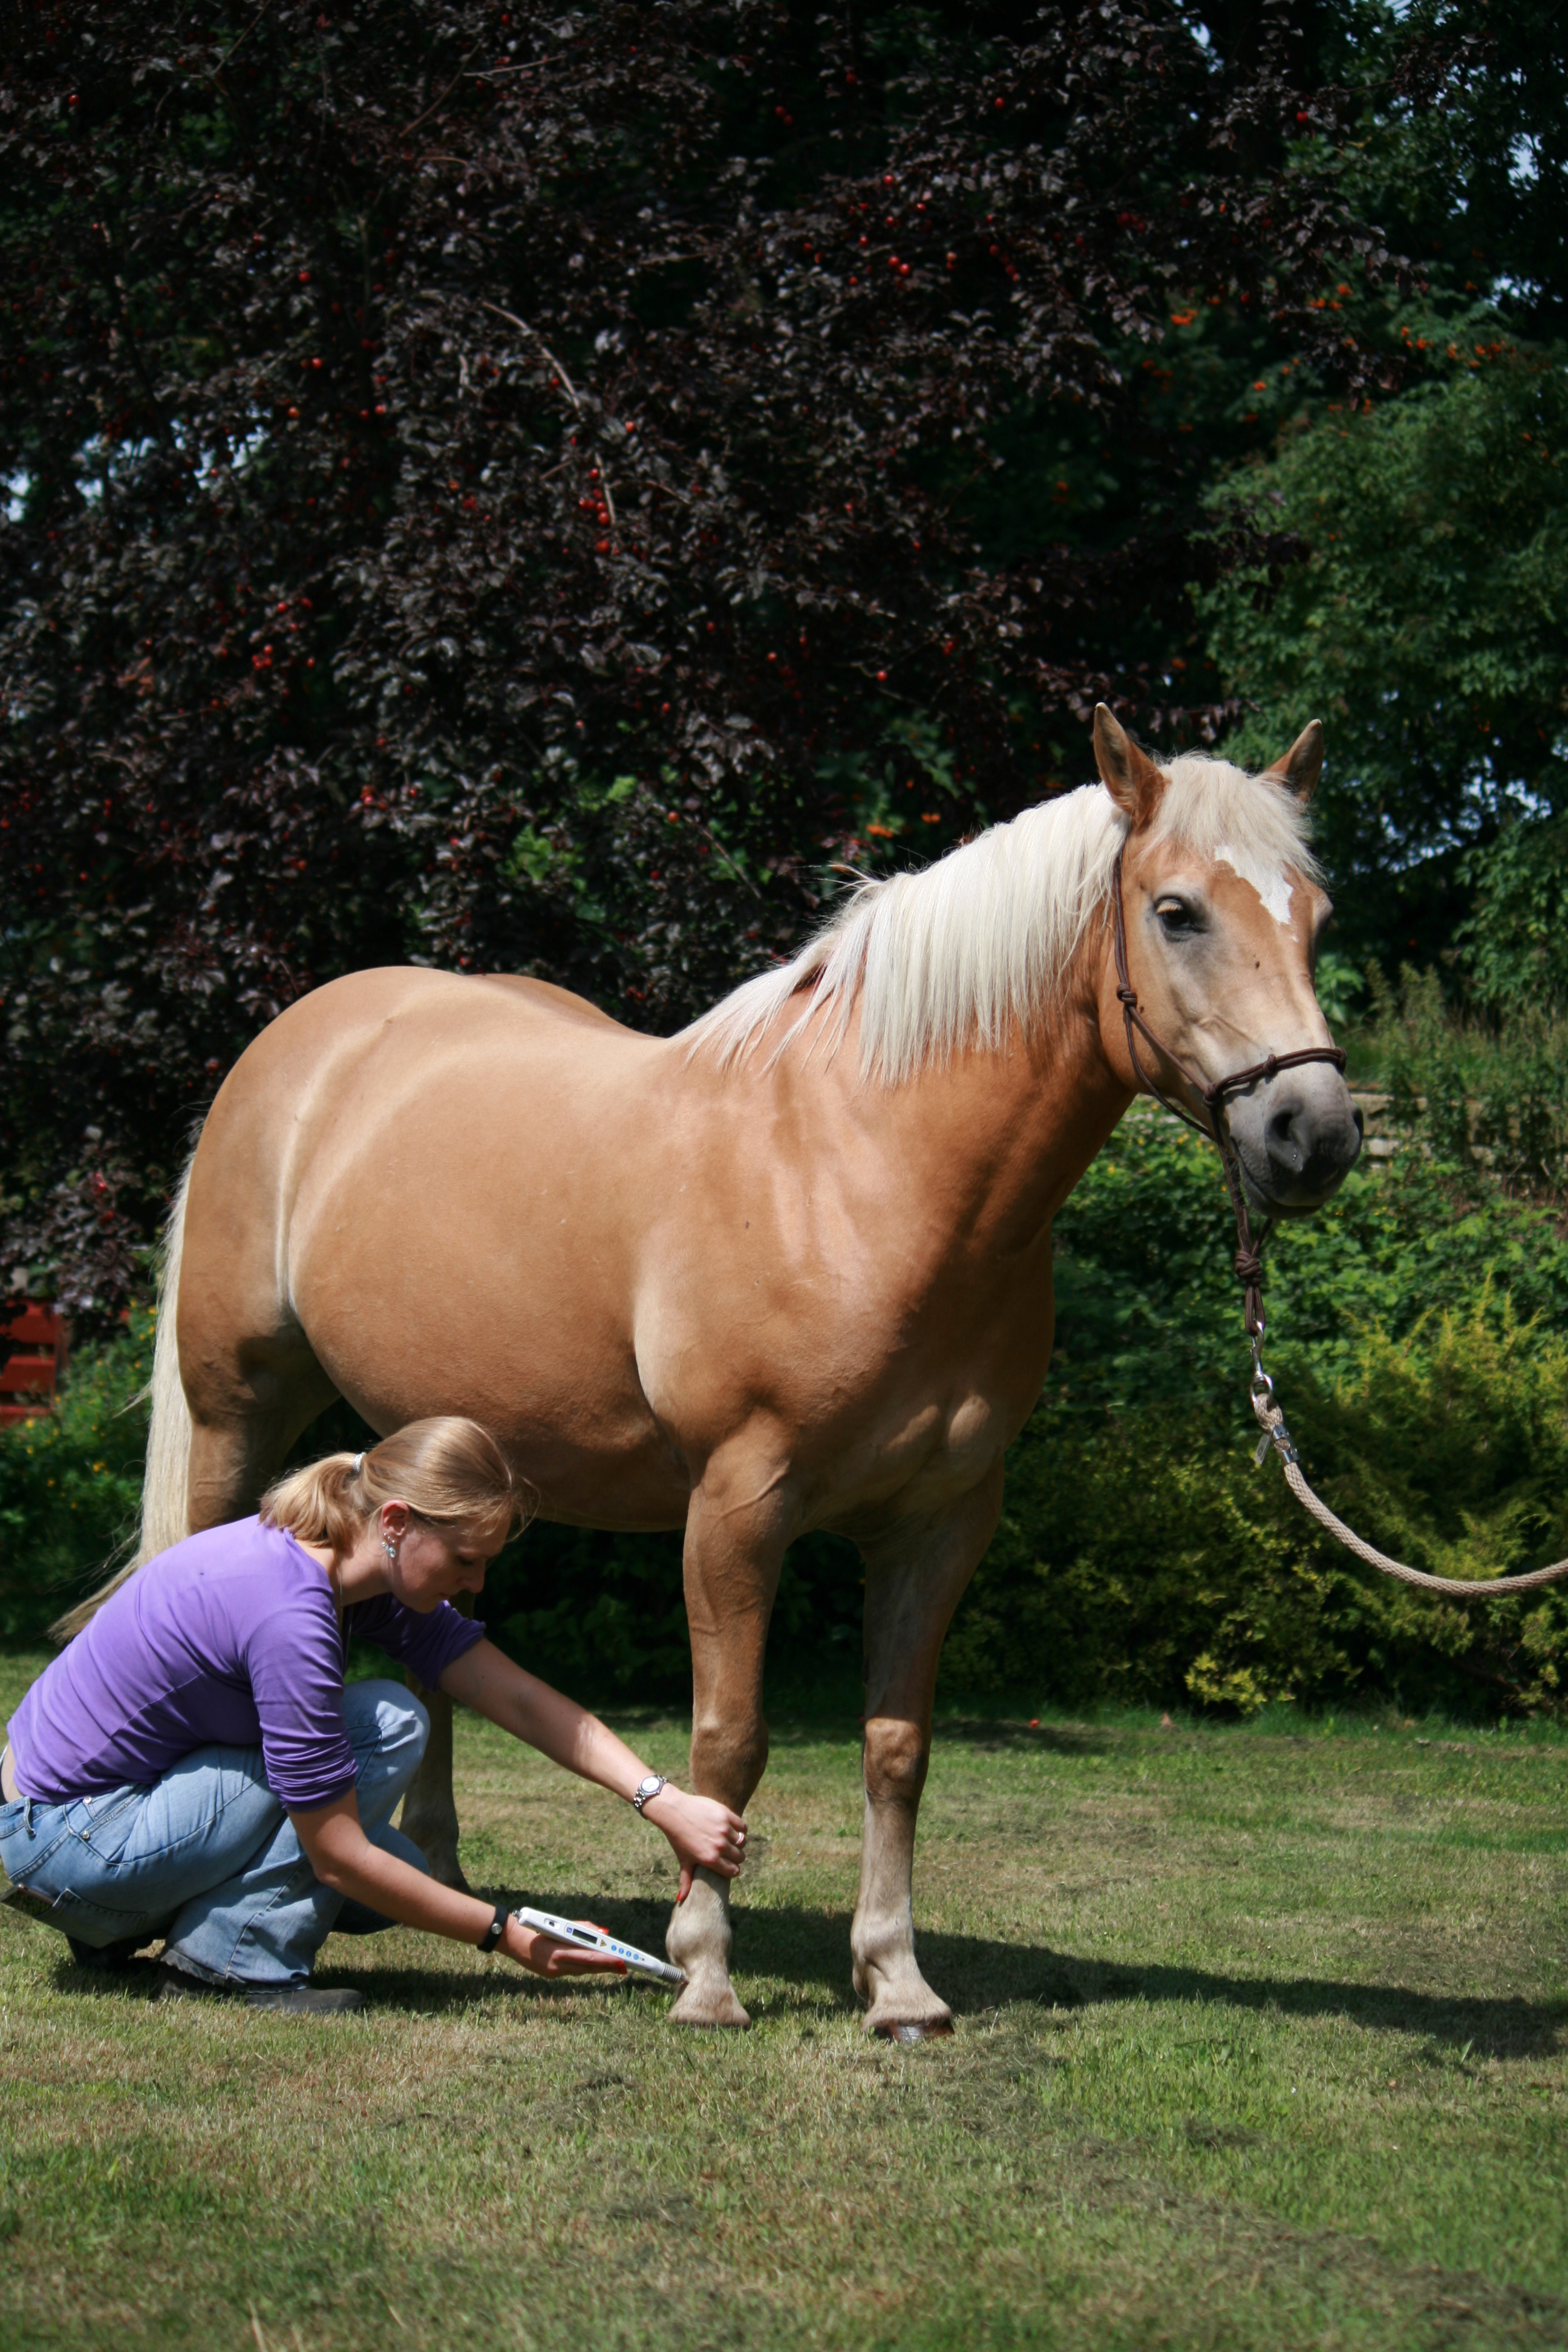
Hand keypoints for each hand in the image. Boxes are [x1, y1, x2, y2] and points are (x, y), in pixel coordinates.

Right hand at [502, 1914, 626, 1978]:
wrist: (513, 1940)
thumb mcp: (559, 1925)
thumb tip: (603, 1934)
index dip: (606, 1961)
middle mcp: (558, 1965)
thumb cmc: (537, 1927)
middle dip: (607, 1967)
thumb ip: (582, 1929)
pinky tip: (596, 1965)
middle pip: (588, 1967)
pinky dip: (586, 1967)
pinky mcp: (552, 1974)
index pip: (589, 1957)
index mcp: (560, 1952)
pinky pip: (573, 1971)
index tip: (622, 1961)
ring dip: (599, 1968)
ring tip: (615, 1966)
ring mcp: (554, 1972)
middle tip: (625, 1966)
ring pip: (583, 1971)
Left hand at [641, 1784, 746, 1901]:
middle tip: (729, 1852)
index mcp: (710, 1859)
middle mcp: (719, 1846)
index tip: (728, 1865)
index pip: (734, 1871)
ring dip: (737, 1842)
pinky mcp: (726, 1815)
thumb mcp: (683, 1860)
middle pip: (740, 1857)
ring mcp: (724, 1830)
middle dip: (736, 1856)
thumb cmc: (678, 1837)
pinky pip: (742, 1826)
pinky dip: (740, 1829)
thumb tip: (681, 1900)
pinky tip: (732, 1829)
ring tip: (730, 1839)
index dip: (732, 1869)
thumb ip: (685, 1880)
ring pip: (742, 1841)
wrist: (674, 1811)